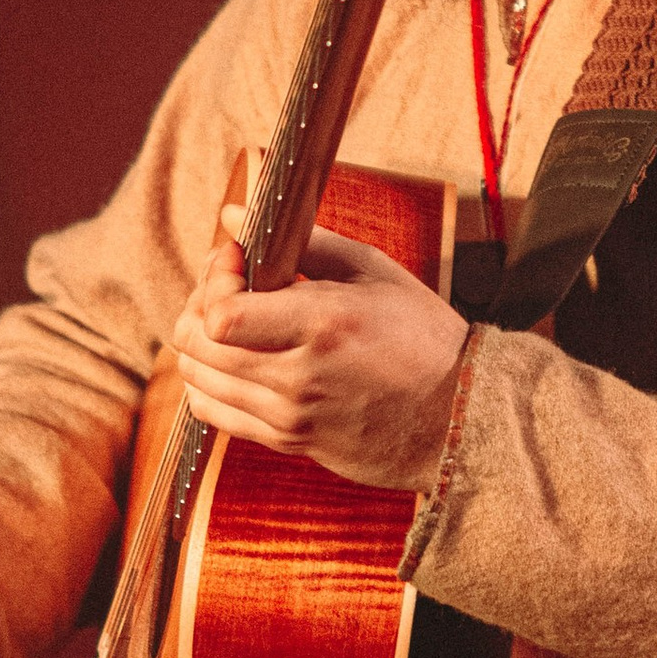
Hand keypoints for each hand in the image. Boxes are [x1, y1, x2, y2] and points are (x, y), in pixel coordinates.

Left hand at [172, 216, 468, 490]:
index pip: (222, 315)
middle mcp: (300, 377)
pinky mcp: (288, 442)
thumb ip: (300, 241)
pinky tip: (237, 359)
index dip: (213, 279)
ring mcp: (291, 416)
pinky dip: (210, 382)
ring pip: (199, 380)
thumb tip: (234, 215)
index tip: (236, 257)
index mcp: (325, 325)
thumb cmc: (422, 336)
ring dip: (201, 342)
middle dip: (198, 302)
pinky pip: (215, 414)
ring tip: (234, 320)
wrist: (458, 419)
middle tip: (228, 284)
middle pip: (198, 345)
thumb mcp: (373, 272)